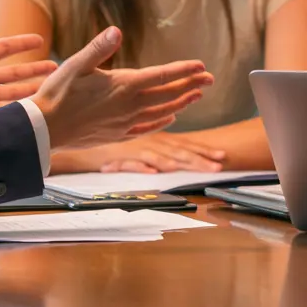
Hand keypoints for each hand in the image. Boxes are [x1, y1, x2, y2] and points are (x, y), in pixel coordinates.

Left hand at [0, 0, 56, 126]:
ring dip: (35, 88)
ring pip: (18, 91)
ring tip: (53, 86)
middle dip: (36, 69)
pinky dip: (24, 108)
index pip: (5, 48)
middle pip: (17, 72)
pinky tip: (39, 107)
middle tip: (56, 68)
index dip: (21, 43)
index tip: (39, 40)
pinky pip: (9, 109)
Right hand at [33, 26, 212, 148]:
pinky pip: (148, 127)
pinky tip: (169, 117)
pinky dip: (162, 121)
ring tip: (196, 96)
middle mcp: (129, 105)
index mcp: (123, 85)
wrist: (45, 129)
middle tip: (210, 79)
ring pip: (162, 112)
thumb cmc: (57, 94)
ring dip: (181, 102)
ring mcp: (125, 122)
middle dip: (191, 85)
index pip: (162, 75)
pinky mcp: (117, 134)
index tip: (201, 66)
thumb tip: (116, 31)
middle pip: (168, 94)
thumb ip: (98, 48)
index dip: (184, 70)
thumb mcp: (75, 65)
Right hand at [97, 132, 224, 173]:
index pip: (184, 145)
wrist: (83, 136)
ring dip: (183, 163)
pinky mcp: (119, 155)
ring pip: (163, 157)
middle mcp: (150, 142)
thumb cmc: (111, 138)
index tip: (222, 156)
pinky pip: (134, 162)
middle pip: (180, 152)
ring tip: (202, 168)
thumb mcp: (136, 141)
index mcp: (156, 138)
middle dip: (202, 159)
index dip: (204, 150)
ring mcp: (136, 148)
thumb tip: (170, 163)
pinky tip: (156, 171)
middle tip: (220, 165)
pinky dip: (144, 166)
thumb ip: (153, 152)